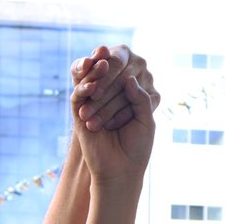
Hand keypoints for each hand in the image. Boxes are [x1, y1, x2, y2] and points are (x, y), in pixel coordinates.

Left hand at [71, 45, 158, 131]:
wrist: (100, 106)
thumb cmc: (88, 87)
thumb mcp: (79, 78)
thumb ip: (79, 68)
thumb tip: (87, 61)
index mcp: (122, 52)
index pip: (114, 63)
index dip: (102, 78)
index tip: (90, 92)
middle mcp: (139, 62)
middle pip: (123, 80)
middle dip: (102, 98)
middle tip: (85, 113)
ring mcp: (149, 78)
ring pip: (131, 95)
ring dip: (110, 111)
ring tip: (91, 123)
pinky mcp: (155, 95)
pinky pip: (141, 107)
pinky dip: (123, 117)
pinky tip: (108, 125)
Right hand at [72, 58, 154, 182]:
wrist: (120, 171)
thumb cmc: (136, 148)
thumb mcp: (146, 121)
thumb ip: (140, 99)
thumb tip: (129, 78)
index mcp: (127, 101)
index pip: (124, 77)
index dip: (123, 65)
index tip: (128, 59)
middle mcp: (108, 101)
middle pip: (105, 77)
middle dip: (106, 64)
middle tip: (106, 52)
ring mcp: (93, 107)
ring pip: (90, 83)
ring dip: (93, 71)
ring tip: (100, 61)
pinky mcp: (79, 116)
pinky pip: (78, 97)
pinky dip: (83, 87)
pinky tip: (91, 83)